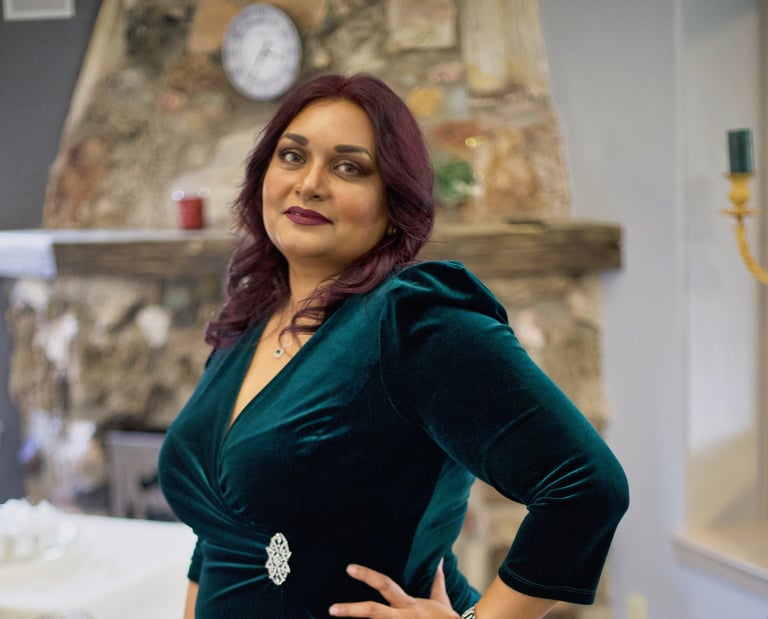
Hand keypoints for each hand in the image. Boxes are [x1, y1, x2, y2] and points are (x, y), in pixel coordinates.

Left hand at [328, 560, 459, 617]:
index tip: (349, 568)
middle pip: (373, 612)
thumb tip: (440, 560)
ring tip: (336, 616)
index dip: (367, 575)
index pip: (385, 585)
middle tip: (332, 609)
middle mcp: (403, 617)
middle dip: (351, 610)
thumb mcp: (442, 600)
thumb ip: (437, 581)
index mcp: (409, 605)